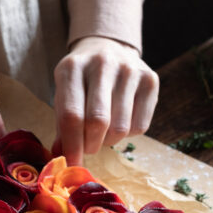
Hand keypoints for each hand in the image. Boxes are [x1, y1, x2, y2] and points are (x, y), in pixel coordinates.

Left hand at [53, 36, 158, 162]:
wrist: (108, 48)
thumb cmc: (82, 81)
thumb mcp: (64, 94)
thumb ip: (62, 126)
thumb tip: (62, 156)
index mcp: (72, 67)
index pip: (71, 115)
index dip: (72, 145)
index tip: (71, 164)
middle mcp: (102, 64)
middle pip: (98, 122)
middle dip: (91, 145)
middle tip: (88, 148)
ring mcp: (129, 69)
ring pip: (120, 128)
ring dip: (109, 141)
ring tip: (103, 132)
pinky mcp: (150, 79)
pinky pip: (140, 126)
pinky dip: (127, 134)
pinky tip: (120, 120)